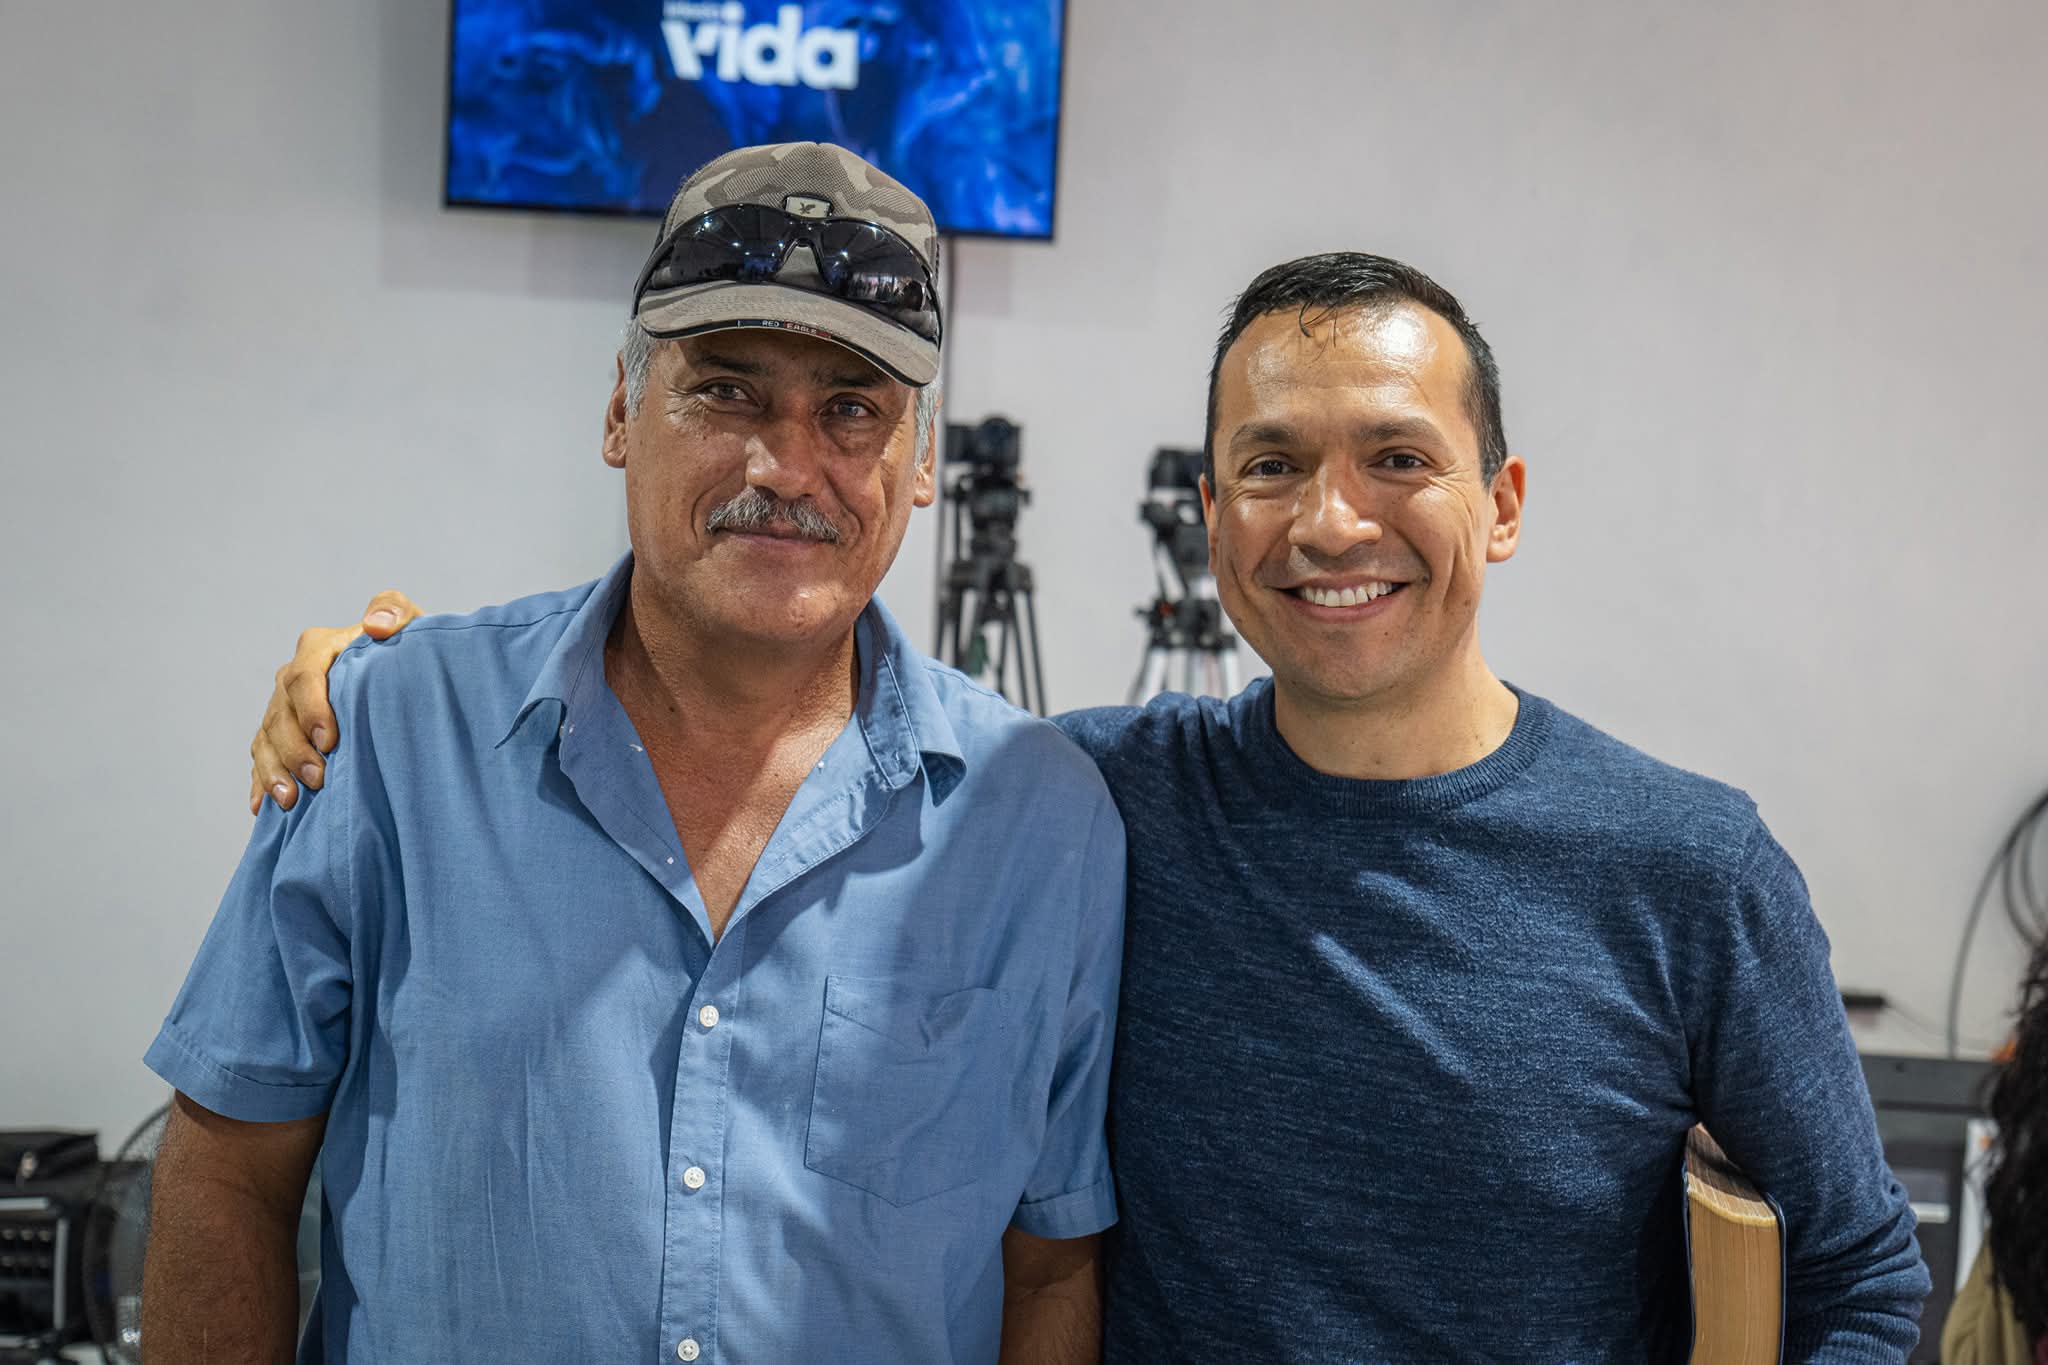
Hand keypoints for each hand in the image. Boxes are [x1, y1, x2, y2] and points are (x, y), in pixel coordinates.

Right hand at [249, 590, 421, 812]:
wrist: (404, 675)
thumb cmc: (406, 649)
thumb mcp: (411, 624)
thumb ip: (395, 612)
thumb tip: (377, 625)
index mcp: (319, 649)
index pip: (304, 676)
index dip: (311, 709)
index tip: (330, 740)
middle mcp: (294, 678)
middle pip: (280, 714)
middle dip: (295, 749)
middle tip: (319, 779)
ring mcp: (284, 708)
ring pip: (266, 739)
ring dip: (275, 770)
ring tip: (291, 799)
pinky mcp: (282, 734)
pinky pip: (262, 757)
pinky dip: (262, 781)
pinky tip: (264, 806)